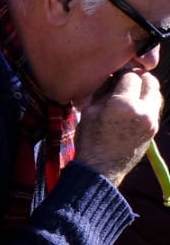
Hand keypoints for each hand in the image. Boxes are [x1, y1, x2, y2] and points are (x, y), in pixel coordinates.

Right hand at [76, 70, 162, 185]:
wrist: (100, 170)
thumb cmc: (89, 141)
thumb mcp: (88, 113)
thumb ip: (103, 92)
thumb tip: (112, 78)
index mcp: (123, 105)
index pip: (131, 76)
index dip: (122, 74)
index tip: (115, 76)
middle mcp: (143, 110)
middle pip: (150, 81)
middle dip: (139, 78)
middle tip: (127, 80)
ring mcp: (151, 120)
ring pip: (156, 93)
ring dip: (146, 89)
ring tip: (132, 93)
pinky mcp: (154, 128)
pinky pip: (155, 107)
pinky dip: (148, 101)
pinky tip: (135, 106)